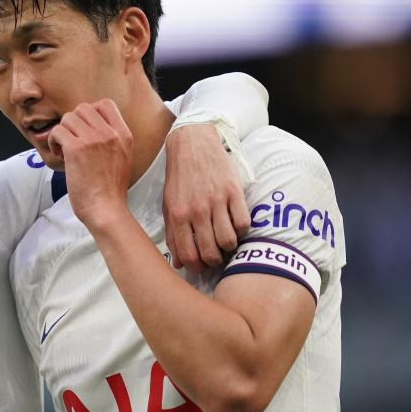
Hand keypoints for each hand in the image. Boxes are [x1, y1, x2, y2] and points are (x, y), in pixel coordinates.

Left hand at [48, 100, 133, 231]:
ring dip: (61, 132)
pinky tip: (59, 155)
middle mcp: (110, 133)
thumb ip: (111, 141)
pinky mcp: (76, 149)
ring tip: (64, 150)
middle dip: (72, 123)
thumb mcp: (122, 159)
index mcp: (123, 135)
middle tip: (71, 141)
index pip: (105, 104)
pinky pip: (57, 131)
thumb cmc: (110, 190)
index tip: (84, 130)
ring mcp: (93, 139)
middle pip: (83, 108)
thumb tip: (86, 128)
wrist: (106, 209)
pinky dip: (53, 141)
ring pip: (68, 118)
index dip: (89, 113)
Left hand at [163, 123, 250, 272]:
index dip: (196, 267)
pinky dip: (241, 230)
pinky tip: (235, 225)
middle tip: (216, 257)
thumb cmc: (179, 178)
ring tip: (226, 242)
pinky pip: (243, 223)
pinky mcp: (233, 192)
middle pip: (210, 252)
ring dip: (229, 248)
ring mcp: (216, 201)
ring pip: (228, 241)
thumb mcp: (169, 205)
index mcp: (177, 215)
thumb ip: (172, 234)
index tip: (201, 267)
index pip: (188, 255)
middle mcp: (196, 211)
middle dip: (214, 261)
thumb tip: (179, 264)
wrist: (192, 144)